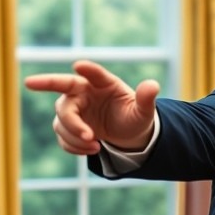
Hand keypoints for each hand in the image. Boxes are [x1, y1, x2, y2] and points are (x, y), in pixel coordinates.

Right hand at [24, 60, 160, 154]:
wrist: (127, 133)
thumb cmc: (134, 116)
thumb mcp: (143, 111)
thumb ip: (146, 99)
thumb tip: (152, 86)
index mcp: (102, 83)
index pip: (93, 73)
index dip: (86, 69)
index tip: (78, 65)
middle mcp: (83, 93)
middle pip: (64, 102)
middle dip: (69, 119)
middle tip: (88, 134)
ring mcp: (73, 109)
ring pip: (61, 123)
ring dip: (76, 138)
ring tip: (97, 146)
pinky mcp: (67, 126)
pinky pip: (63, 137)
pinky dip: (75, 147)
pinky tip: (93, 149)